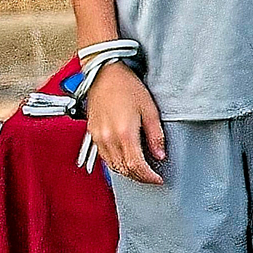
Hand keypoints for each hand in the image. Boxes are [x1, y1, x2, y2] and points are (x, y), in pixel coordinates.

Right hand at [86, 62, 165, 183]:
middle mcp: (108, 138)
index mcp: (124, 133)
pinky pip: (103, 156)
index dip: (148, 176)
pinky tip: (125, 160)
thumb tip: (160, 155)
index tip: (158, 179)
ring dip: (127, 172)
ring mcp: (98, 137)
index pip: (136, 166)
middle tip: (152, 177)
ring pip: (112, 165)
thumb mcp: (150, 110)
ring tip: (141, 170)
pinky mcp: (92, 134)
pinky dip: (115, 163)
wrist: (105, 74)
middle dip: (139, 177)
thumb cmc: (128, 87)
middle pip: (123, 169)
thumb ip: (155, 135)